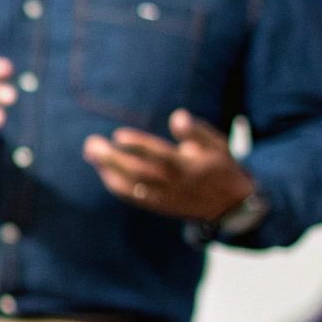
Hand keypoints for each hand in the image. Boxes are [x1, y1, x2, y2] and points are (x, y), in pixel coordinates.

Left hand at [82, 109, 254, 219]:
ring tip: (92, 153)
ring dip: (108, 171)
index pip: (159, 155)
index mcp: (188, 166)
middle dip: (112, 158)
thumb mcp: (217, 144)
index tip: (118, 135)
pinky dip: (116, 185)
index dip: (138, 146)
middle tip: (92, 143)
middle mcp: (173, 183)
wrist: (229, 205)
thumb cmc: (220, 166)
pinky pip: (134, 197)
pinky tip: (103, 171)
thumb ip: (196, 131)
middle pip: (138, 172)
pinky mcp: (159, 205)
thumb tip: (178, 116)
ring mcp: (164, 196)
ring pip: (132, 186)